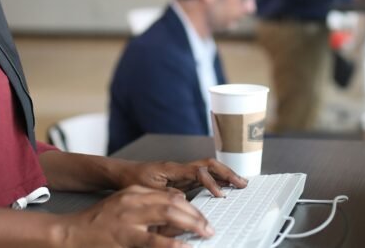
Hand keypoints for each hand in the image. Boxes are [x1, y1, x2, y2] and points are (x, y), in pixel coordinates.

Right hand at [62, 185, 212, 246]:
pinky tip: (185, 247)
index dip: (190, 207)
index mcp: (134, 192)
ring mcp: (130, 218)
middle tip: (208, 227)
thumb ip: (146, 206)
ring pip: (169, 216)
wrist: (72, 232)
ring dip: (192, 224)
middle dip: (195, 215)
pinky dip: (173, 244)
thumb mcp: (123, 205)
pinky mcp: (126, 237)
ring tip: (204, 233)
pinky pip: (154, 240)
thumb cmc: (98, 222)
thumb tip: (175, 213)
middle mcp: (134, 201)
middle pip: (174, 203)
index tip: (201, 216)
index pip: (170, 195)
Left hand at [119, 158, 247, 197]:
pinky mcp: (181, 178)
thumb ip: (166, 194)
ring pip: (208, 169)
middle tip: (242, 183)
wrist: (123, 173)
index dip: (211, 182)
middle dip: (227, 173)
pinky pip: (203, 177)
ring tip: (239, 184)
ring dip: (225, 175)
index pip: (199, 171)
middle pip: (209, 165)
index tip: (220, 195)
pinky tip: (224, 188)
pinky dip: (216, 181)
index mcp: (172, 169)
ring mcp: (182, 172)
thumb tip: (184, 199)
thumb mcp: (147, 190)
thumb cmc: (132, 179)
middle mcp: (180, 168)